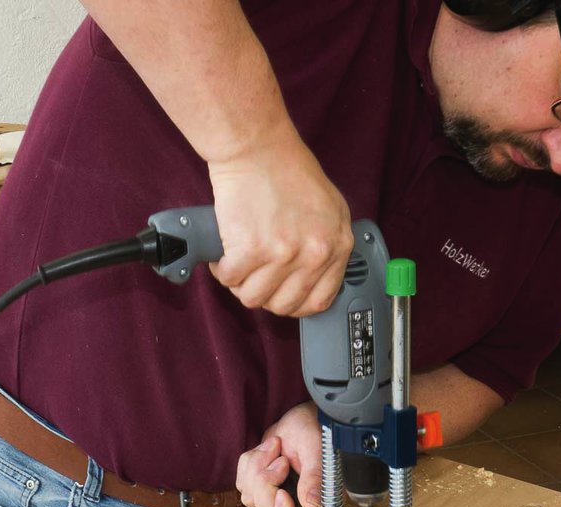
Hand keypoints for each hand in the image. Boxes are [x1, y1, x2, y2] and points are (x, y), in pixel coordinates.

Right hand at [207, 129, 352, 316]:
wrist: (258, 148)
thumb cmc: (288, 170)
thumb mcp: (329, 208)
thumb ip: (326, 244)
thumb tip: (311, 277)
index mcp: (337, 246)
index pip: (319, 301)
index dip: (295, 305)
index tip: (281, 297)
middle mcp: (314, 254)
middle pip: (283, 304)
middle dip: (264, 295)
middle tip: (254, 277)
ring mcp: (283, 254)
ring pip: (253, 297)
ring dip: (240, 285)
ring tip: (237, 265)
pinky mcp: (251, 250)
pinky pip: (231, 279)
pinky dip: (223, 271)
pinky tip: (224, 256)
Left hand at [235, 402, 320, 506]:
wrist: (300, 419)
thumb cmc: (313, 431)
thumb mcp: (316, 450)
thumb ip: (314, 478)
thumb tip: (313, 505)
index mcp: (313, 503)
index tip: (282, 495)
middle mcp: (292, 505)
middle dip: (267, 486)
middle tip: (282, 461)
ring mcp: (271, 497)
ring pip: (250, 497)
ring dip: (259, 468)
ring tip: (277, 449)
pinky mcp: (256, 486)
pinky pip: (242, 480)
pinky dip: (251, 461)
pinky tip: (268, 449)